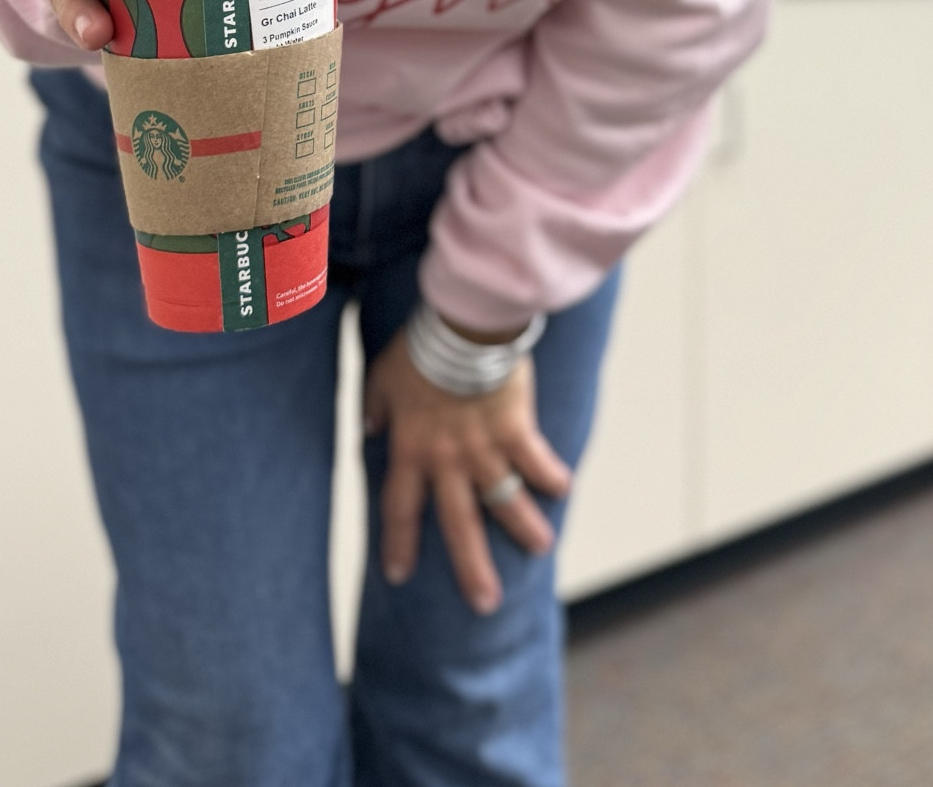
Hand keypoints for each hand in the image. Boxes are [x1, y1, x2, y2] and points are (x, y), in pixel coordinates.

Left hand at [364, 329, 571, 614]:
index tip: (399, 574)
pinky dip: (552, 475)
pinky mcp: (517, 430)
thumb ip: (375, 406)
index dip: (399, 543)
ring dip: (524, 528)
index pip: (399, 508)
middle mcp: (448, 461)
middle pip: (459, 525)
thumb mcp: (381, 377)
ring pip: (505, 501)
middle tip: (485, 604)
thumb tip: (369, 426)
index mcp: (412, 450)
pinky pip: (537, 461)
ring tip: (541, 549)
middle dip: (471, 568)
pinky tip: (563, 490)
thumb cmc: (420, 349)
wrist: (462, 327)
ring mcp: (485, 449)